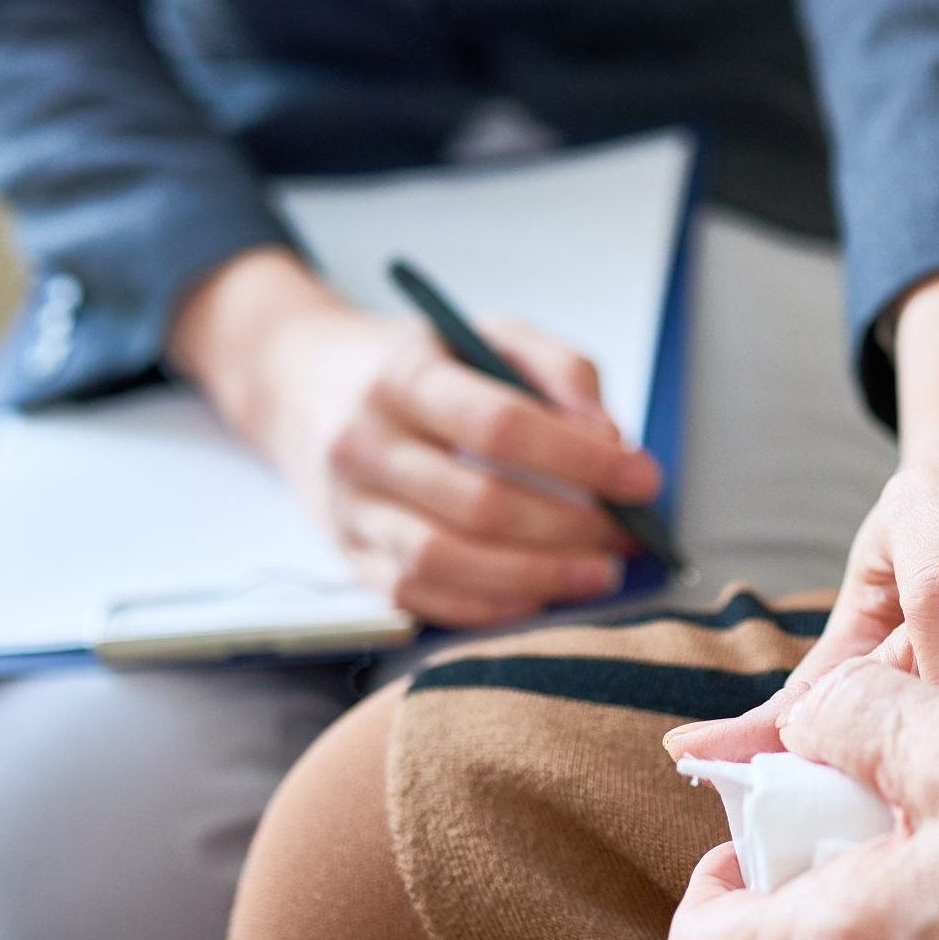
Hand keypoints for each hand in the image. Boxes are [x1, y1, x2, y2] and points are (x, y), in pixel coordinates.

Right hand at [173, 248, 660, 626]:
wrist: (295, 383)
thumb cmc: (413, 360)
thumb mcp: (485, 333)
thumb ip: (559, 370)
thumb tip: (610, 438)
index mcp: (403, 376)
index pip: (501, 425)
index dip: (581, 460)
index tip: (643, 479)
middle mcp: (364, 443)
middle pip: (479, 503)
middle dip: (570, 528)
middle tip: (627, 536)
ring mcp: (348, 507)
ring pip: (447, 561)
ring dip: (537, 577)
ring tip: (597, 574)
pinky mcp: (346, 556)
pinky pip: (420, 598)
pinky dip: (490, 606)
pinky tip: (540, 594)